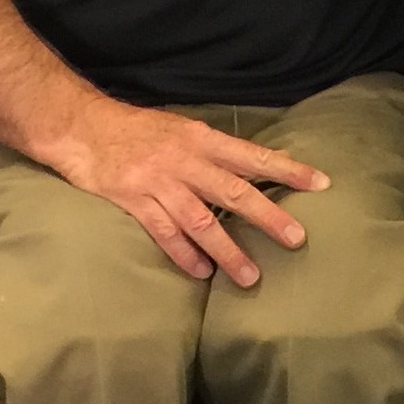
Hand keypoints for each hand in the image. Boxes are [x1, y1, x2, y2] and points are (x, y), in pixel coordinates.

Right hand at [49, 100, 329, 285]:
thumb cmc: (138, 130)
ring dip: (227, 251)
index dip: (288, 169)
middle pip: (234, 190)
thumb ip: (215, 151)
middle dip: (267, 216)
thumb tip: (258, 168)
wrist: (82, 126)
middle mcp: (185, 159)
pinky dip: (184, 254)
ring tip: (250, 277)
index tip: (321, 183)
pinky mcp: (133, 199)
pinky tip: (201, 273)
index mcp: (201, 138)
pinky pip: (164, 232)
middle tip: (296, 239)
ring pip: (201, 220)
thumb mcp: (182, 130)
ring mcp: (158, 181)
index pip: (253, 155)